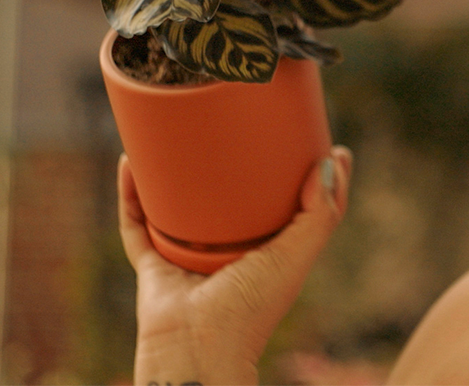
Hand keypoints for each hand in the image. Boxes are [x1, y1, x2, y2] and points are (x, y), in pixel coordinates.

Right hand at [118, 146, 351, 385]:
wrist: (195, 351)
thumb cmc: (251, 311)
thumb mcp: (295, 258)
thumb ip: (320, 214)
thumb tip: (332, 161)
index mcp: (273, 252)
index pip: (298, 207)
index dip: (311, 175)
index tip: (321, 140)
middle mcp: (234, 251)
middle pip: (240, 199)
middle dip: (244, 164)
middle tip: (252, 123)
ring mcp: (192, 255)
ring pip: (185, 204)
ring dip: (183, 172)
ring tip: (187, 131)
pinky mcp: (154, 263)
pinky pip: (137, 222)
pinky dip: (131, 193)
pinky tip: (131, 160)